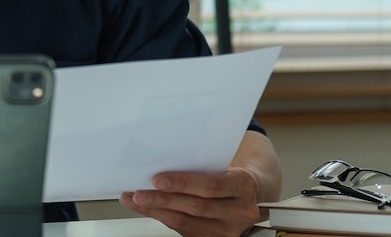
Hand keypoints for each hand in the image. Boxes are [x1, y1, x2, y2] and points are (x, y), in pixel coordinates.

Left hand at [119, 168, 262, 236]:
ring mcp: (230, 229)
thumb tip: (161, 160)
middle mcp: (241, 210)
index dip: (183, 183)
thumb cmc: (233, 173)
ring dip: (157, 212)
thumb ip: (202, 165)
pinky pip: (186, 230)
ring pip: (188, 223)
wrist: (253, 192)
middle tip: (139, 193)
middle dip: (164, 200)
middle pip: (197, 207)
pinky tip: (149, 210)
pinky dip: (164, 219)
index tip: (157, 179)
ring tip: (136, 201)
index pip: (211, 186)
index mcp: (244, 185)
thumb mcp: (226, 163)